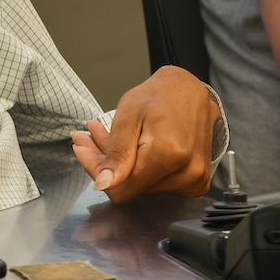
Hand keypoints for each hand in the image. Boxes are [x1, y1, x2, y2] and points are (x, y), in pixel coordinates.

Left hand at [69, 65, 216, 202]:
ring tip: (106, 136)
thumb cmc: (159, 96)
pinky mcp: (196, 181)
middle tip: (89, 138)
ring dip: (120, 165)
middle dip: (106, 163)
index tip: (83, 150)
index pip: (122, 188)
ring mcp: (195, 180)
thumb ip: (117, 154)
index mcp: (170, 155)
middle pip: (131, 187)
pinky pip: (157, 184)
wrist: (189, 91)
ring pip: (141, 186)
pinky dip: (138, 168)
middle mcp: (187, 173)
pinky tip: (128, 147)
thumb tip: (104, 185)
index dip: (98, 172)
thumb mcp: (128, 117)